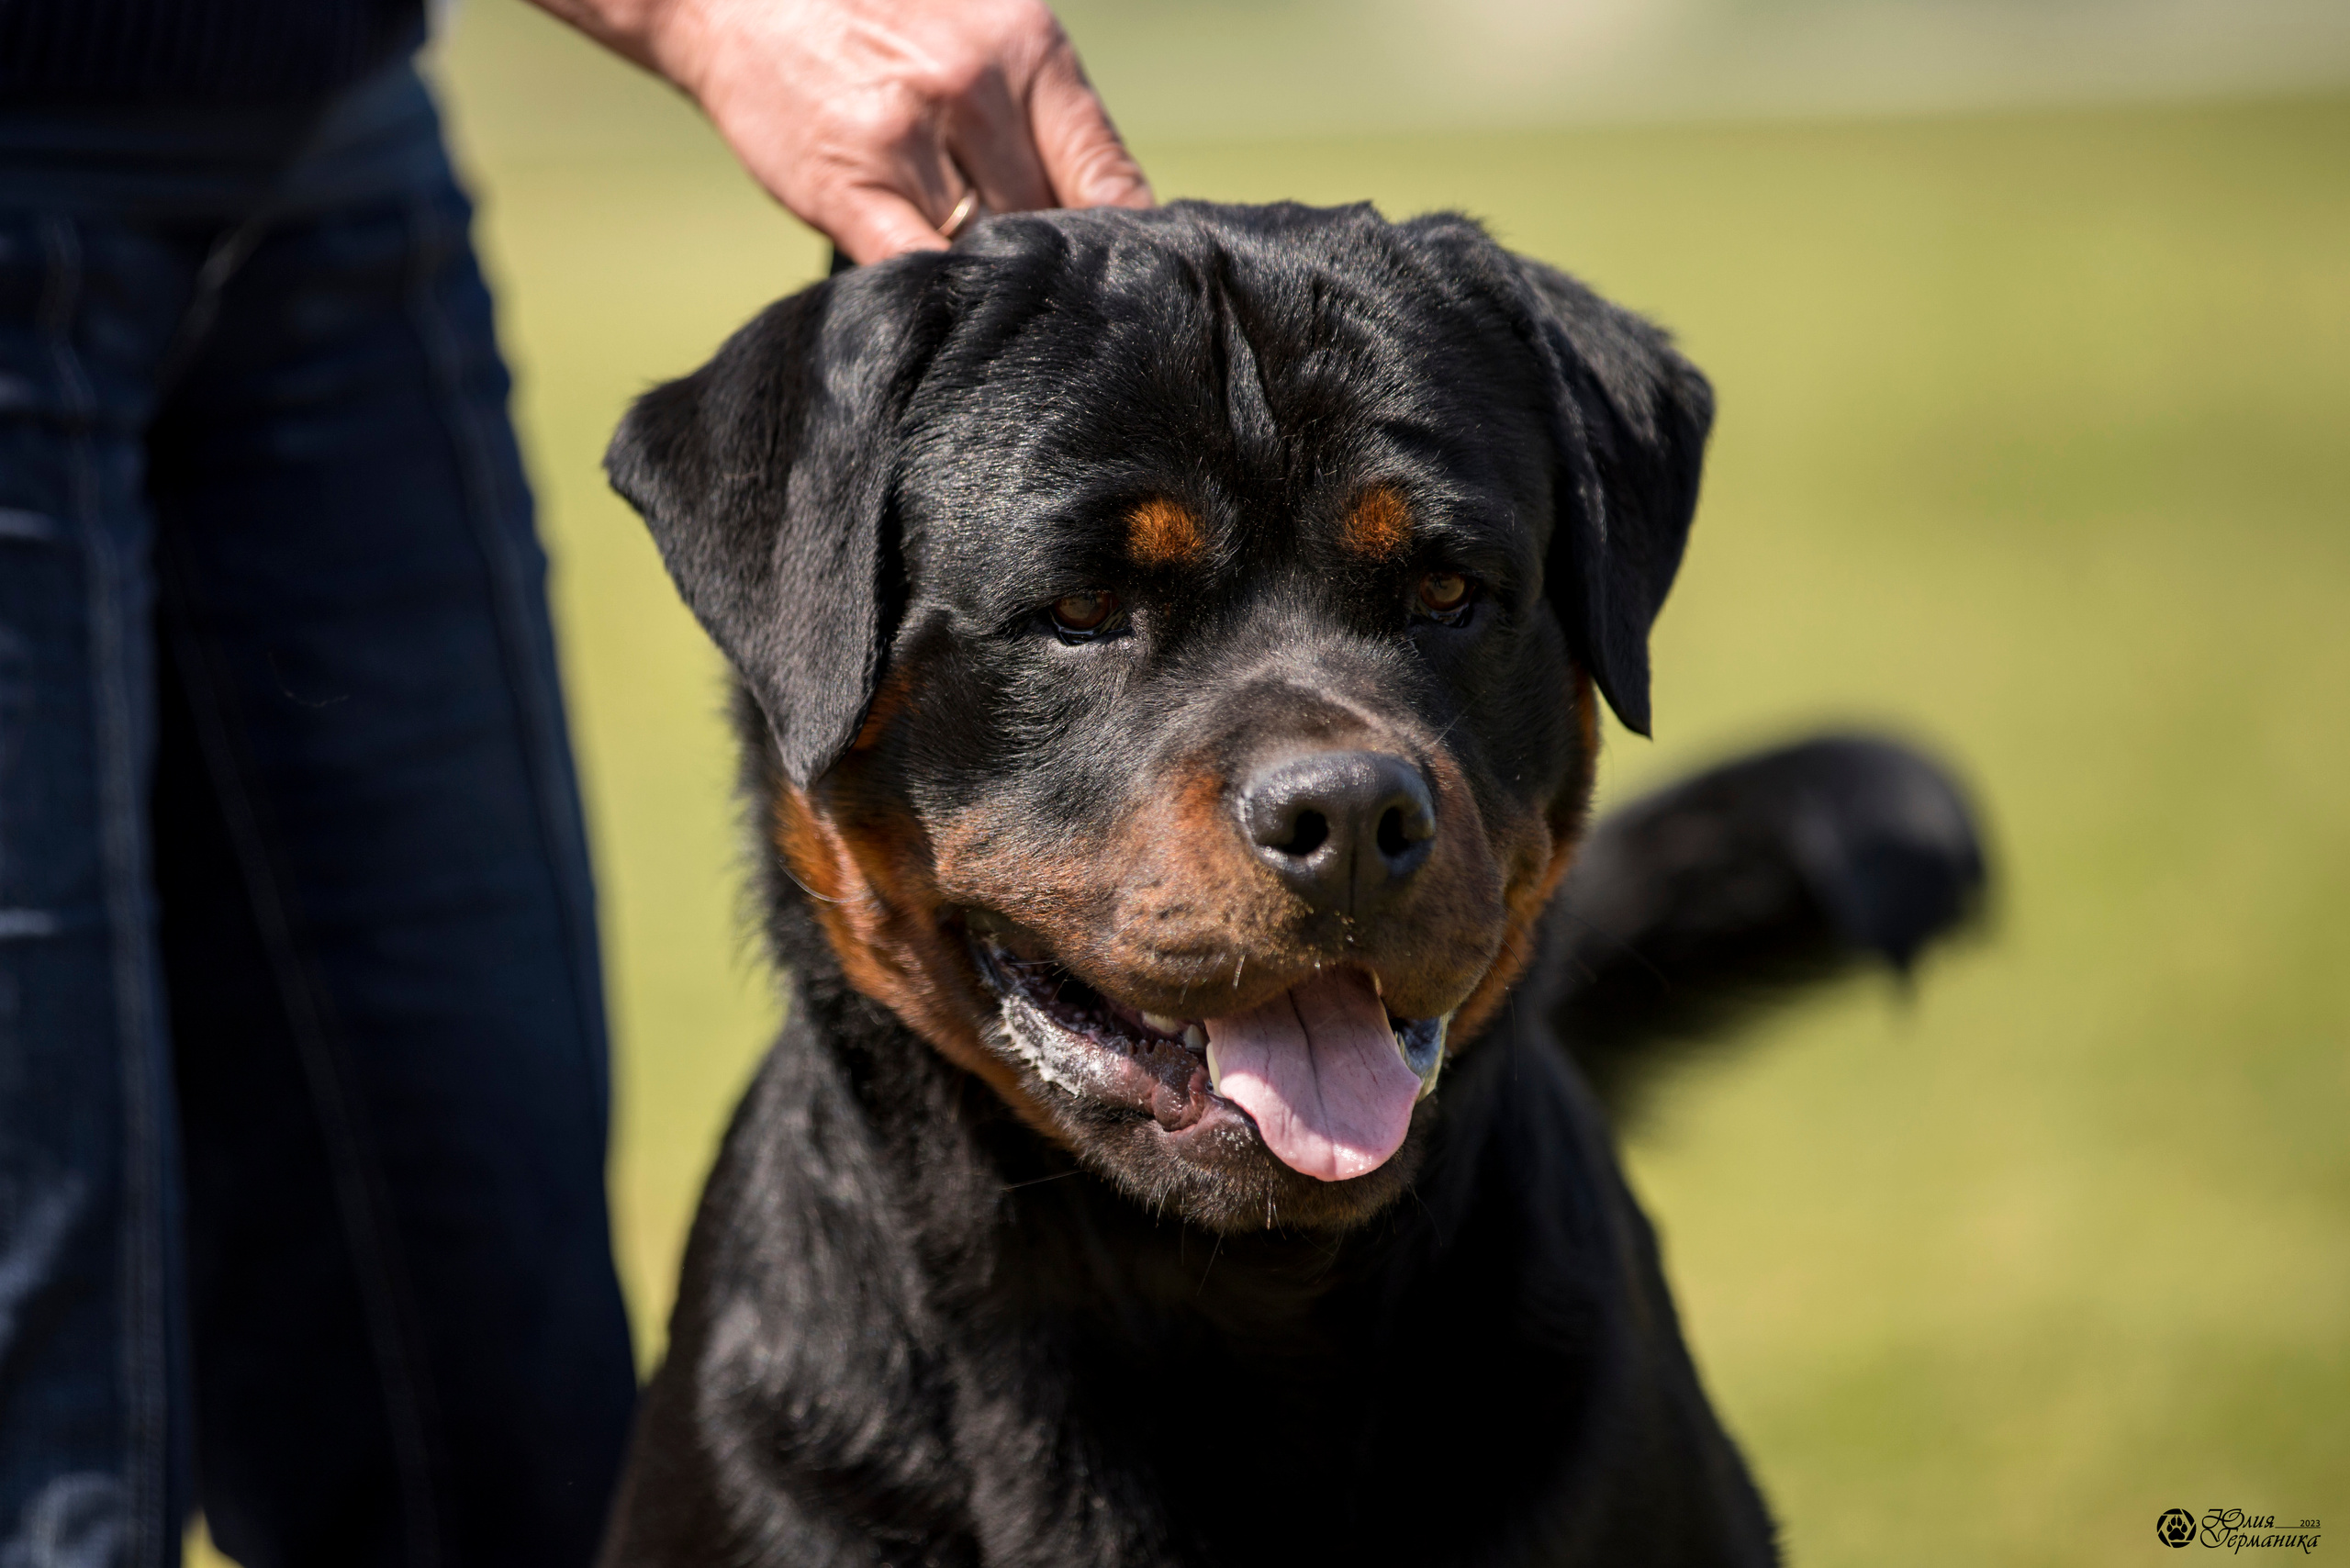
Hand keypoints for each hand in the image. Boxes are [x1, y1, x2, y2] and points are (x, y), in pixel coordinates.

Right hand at [532, 0, 1153, 263]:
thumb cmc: (872, 27)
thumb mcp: (981, 36)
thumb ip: (1039, 118)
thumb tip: (1104, 225)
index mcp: (1030, 48)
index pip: (1111, 180)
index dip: (1125, 254)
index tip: (1127, 298)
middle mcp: (980, 85)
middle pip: (1056, 227)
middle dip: (1058, 276)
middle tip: (1053, 315)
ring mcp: (912, 135)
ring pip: (995, 256)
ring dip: (1000, 295)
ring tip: (996, 317)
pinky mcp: (850, 184)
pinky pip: (921, 272)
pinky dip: (943, 301)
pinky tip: (951, 321)